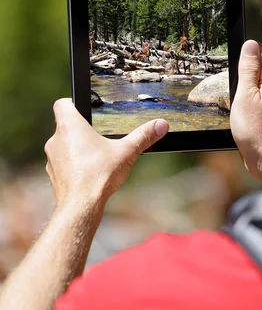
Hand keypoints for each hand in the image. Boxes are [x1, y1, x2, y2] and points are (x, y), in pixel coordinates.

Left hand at [44, 99, 168, 208]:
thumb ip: (143, 136)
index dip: (73, 103)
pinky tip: (88, 172)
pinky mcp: (53, 174)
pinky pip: (62, 163)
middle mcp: (56, 139)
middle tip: (98, 135)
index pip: (62, 103)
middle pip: (65, 125)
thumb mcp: (127, 152)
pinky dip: (72, 165)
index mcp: (70, 126)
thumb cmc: (99, 175)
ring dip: (76, 147)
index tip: (86, 109)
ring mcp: (52, 158)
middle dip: (81, 129)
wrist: (81, 207)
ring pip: (63, 145)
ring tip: (95, 156)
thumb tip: (161, 124)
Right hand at [231, 41, 261, 194]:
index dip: (248, 66)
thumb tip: (250, 44)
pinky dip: (258, 109)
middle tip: (244, 99)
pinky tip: (254, 121)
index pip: (261, 58)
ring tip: (250, 113)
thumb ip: (248, 69)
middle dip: (251, 81)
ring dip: (253, 96)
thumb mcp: (245, 96)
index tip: (241, 79)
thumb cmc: (257, 131)